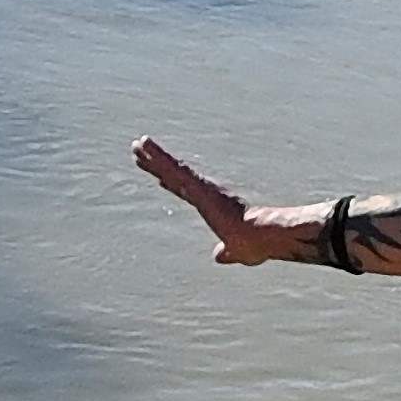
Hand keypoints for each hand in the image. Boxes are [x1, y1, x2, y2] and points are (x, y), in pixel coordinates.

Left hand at [133, 137, 314, 265]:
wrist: (263, 237)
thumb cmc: (256, 244)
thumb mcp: (237, 252)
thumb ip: (227, 253)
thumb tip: (219, 256)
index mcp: (213, 207)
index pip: (187, 193)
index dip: (172, 183)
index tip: (160, 176)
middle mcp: (205, 193)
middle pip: (175, 176)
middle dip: (157, 165)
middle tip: (140, 152)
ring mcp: (201, 188)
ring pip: (172, 168)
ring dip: (153, 156)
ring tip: (137, 143)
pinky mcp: (197, 186)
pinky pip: (173, 168)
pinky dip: (158, 156)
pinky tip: (145, 146)